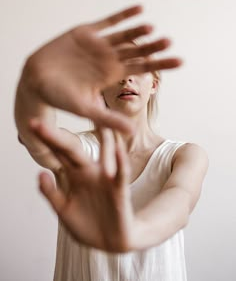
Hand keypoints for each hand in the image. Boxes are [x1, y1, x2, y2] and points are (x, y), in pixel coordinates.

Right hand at [23, 5, 181, 133]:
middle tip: (169, 42)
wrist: (36, 81)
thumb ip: (108, 118)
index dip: (161, 64)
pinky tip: (139, 8)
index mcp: (112, 75)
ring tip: (152, 27)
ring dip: (139, 30)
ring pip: (124, 35)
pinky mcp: (86, 32)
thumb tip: (131, 132)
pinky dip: (122, 15)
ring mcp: (99, 45)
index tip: (180, 61)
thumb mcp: (86, 109)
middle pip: (137, 50)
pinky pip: (108, 22)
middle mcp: (109, 58)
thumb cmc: (60, 98)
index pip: (142, 68)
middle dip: (153, 47)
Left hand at [31, 120, 136, 251]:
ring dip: (100, 135)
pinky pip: (121, 174)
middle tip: (42, 122)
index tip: (31, 125)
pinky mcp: (119, 190)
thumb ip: (52, 193)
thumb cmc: (87, 224)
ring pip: (104, 152)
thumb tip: (39, 173)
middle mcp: (89, 172)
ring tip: (97, 114)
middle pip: (72, 150)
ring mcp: (105, 179)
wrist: (110, 242)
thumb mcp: (64, 210)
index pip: (58, 155)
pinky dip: (120, 161)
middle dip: (57, 137)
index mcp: (74, 176)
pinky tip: (118, 148)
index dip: (45, 142)